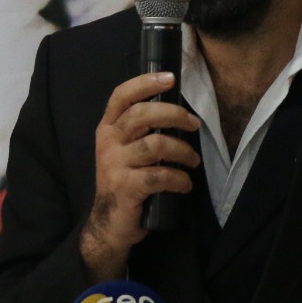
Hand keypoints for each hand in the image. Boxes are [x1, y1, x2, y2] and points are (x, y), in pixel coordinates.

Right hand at [80, 72, 200, 280]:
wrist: (109, 224)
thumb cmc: (125, 182)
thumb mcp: (126, 151)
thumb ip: (141, 131)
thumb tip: (177, 111)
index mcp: (107, 128)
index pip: (121, 96)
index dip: (145, 83)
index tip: (170, 78)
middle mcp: (107, 142)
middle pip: (142, 115)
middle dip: (175, 115)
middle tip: (194, 125)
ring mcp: (114, 165)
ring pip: (155, 145)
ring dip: (183, 151)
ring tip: (193, 161)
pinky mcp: (125, 187)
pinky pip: (159, 176)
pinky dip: (179, 179)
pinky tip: (185, 184)